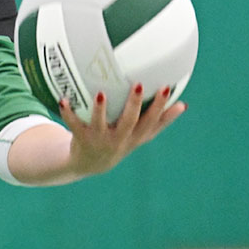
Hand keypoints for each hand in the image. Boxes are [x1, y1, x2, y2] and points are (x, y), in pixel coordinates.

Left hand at [58, 84, 186, 177]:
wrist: (89, 164)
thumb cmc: (120, 141)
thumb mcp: (141, 136)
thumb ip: (160, 122)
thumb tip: (184, 105)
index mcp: (136, 137)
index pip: (152, 123)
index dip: (162, 108)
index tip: (168, 89)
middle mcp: (119, 140)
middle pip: (129, 122)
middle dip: (134, 104)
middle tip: (139, 84)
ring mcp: (100, 140)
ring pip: (101, 124)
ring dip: (100, 109)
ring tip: (101, 93)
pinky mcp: (81, 139)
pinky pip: (73, 124)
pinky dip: (68, 113)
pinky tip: (64, 100)